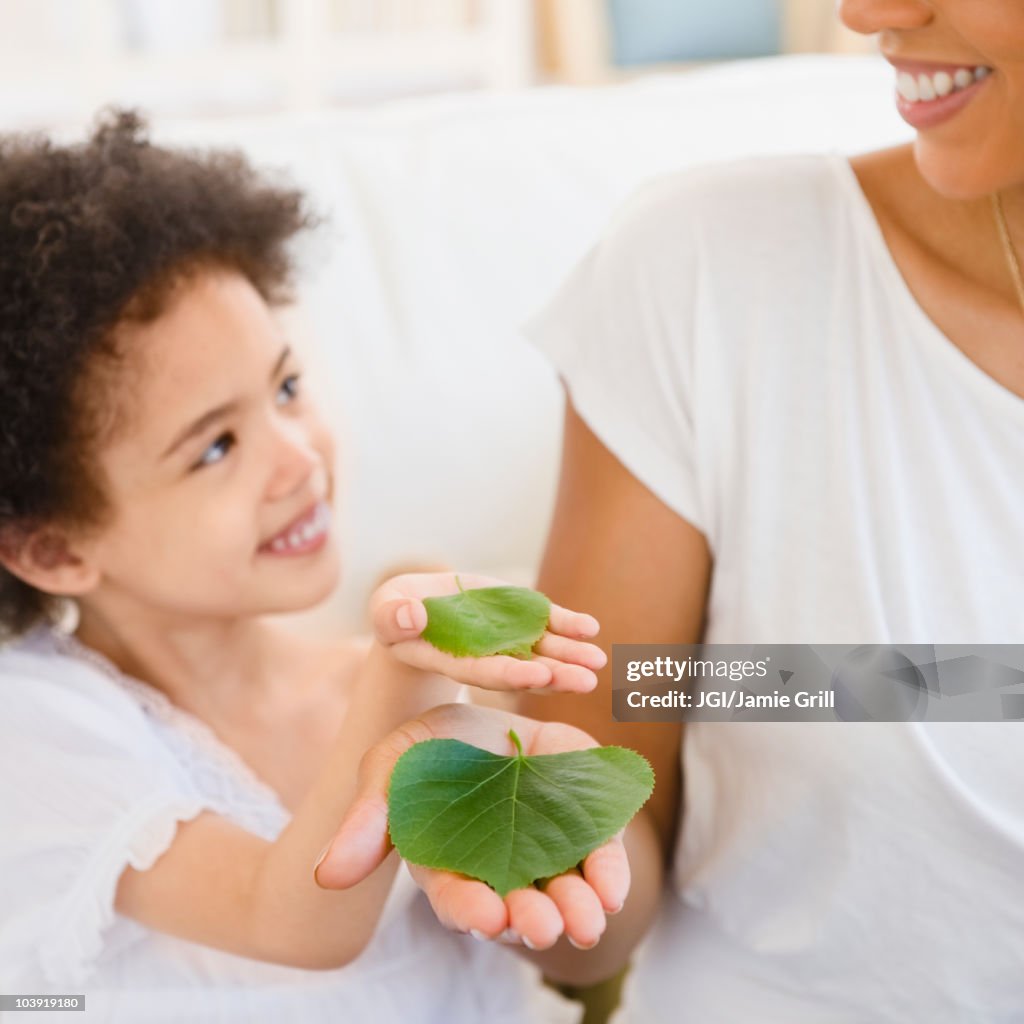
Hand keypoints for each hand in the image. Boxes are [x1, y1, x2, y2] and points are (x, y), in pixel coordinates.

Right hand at [313, 703, 629, 950]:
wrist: (491, 707)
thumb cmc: (434, 745)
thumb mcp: (394, 765)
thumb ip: (368, 820)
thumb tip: (325, 876)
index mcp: (450, 862)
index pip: (458, 897)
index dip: (470, 908)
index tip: (487, 915)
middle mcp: (502, 868)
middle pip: (517, 906)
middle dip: (530, 919)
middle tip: (542, 925)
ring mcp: (547, 850)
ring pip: (564, 892)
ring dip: (576, 909)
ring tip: (585, 919)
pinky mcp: (587, 826)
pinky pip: (602, 856)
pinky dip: (609, 873)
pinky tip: (610, 887)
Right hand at [369, 571, 605, 692]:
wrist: (417, 606)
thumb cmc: (396, 611)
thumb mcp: (387, 611)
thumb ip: (394, 617)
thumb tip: (411, 615)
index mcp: (450, 659)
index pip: (481, 672)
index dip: (508, 675)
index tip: (537, 676)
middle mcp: (484, 655)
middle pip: (521, 670)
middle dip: (554, 676)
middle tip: (585, 681)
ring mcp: (504, 638)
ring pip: (542, 652)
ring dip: (571, 657)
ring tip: (598, 662)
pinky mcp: (517, 618)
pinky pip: (546, 625)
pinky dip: (569, 626)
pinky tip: (591, 627)